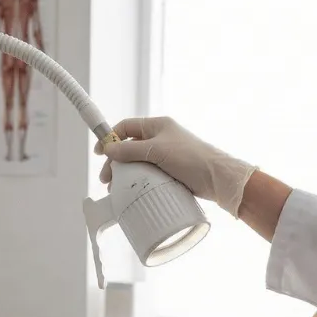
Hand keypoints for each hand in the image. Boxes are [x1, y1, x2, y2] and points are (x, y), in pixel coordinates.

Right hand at [96, 115, 256, 217]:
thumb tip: (108, 149)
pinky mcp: (169, 170)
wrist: (217, 178)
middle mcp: (160, 138)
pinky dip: (136, 180)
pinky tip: (130, 190)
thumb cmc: (190, 158)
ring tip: (115, 188)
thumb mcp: (156, 151)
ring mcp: (165, 155)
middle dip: (115, 161)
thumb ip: (130, 150)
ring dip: (124, 173)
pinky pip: (147, 173)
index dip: (110, 138)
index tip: (99, 153)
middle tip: (106, 179)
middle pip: (129, 147)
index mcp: (157, 126)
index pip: (126, 127)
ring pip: (136, 162)